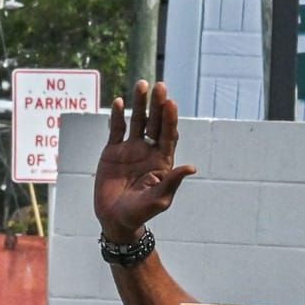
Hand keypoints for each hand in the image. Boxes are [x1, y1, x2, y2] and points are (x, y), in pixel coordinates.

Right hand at [93, 80, 196, 244]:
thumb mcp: (159, 199)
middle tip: (160, 86)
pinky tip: (120, 102)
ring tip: (141, 85)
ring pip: (137, 121)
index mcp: (162, 161)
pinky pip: (116, 129)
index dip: (170, 119)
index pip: (169, 135)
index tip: (171, 103)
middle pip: (155, 123)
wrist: (115, 219)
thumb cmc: (140, 213)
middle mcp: (148, 151)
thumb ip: (172, 182)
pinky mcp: (113, 151)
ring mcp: (131, 149)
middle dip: (157, 105)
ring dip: (140, 104)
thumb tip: (192, 167)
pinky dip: (118, 116)